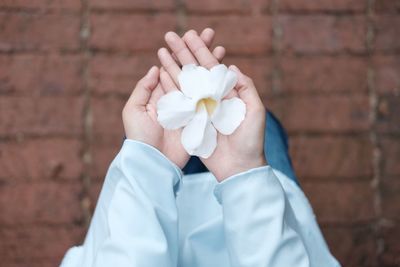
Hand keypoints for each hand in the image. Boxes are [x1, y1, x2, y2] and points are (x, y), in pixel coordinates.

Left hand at [123, 29, 222, 168]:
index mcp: (160, 94)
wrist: (154, 161)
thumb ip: (143, 88)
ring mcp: (189, 109)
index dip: (182, 52)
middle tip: (210, 35)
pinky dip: (216, 87)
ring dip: (210, 66)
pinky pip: (208, 100)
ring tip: (220, 49)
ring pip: (201, 83)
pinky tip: (224, 74)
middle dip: (198, 53)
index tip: (192, 36)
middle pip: (189, 72)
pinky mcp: (199, 119)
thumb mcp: (133, 109)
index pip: (172, 68)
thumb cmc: (139, 136)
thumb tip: (155, 68)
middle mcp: (176, 99)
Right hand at [159, 30, 266, 180]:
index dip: (201, 50)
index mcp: (227, 93)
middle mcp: (212, 98)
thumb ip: (246, 88)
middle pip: (195, 71)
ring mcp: (200, 109)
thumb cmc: (251, 140)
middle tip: (171, 36)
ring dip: (173, 66)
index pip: (212, 67)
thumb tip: (231, 67)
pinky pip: (178, 102)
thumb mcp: (255, 112)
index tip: (190, 35)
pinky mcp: (191, 122)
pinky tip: (160, 74)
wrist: (238, 167)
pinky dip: (169, 88)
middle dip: (183, 53)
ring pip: (184, 84)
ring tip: (162, 51)